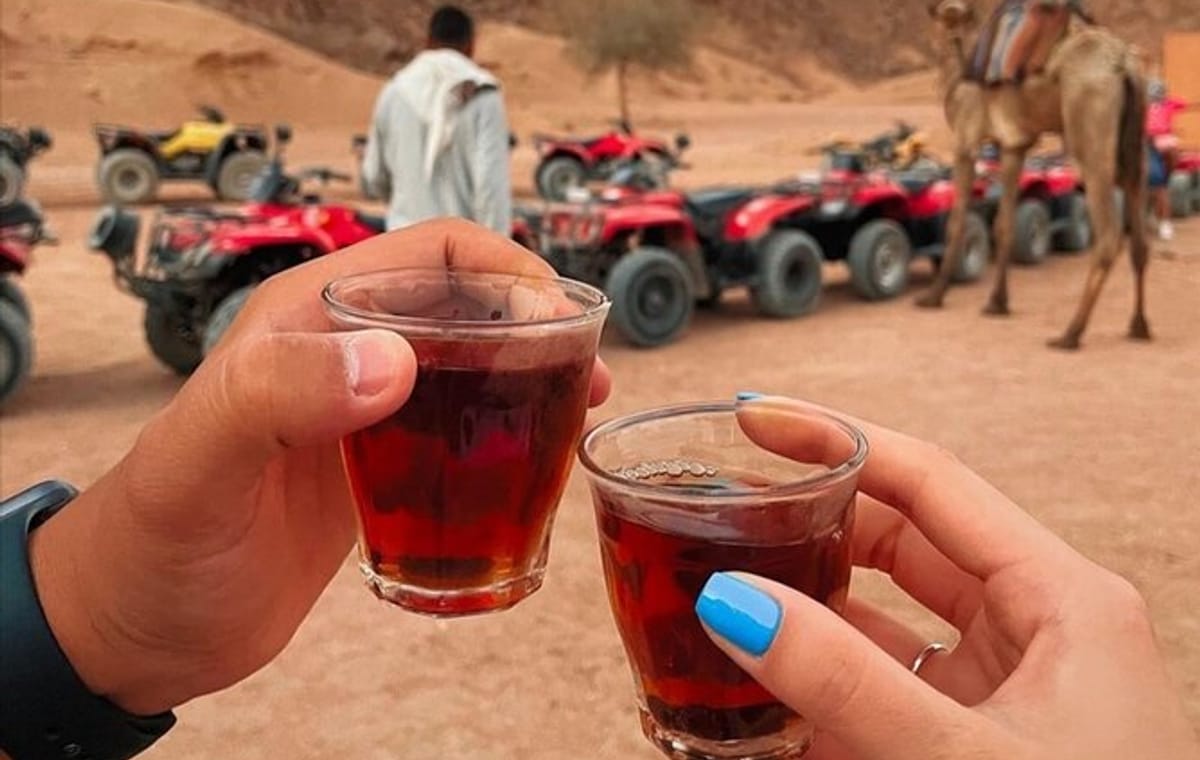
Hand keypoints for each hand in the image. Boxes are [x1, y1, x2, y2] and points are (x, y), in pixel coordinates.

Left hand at [28, 219, 611, 715]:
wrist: (138, 625)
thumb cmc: (155, 538)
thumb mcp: (205, 457)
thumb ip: (280, 394)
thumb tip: (396, 364)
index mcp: (311, 316)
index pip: (434, 254)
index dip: (509, 270)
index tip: (561, 319)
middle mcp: (345, 350)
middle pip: (468, 307)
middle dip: (536, 326)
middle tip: (586, 374)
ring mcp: (364, 412)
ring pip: (470, 369)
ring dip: (529, 380)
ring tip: (579, 410)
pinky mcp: (377, 470)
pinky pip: (457, 435)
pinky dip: (504, 440)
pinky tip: (531, 469)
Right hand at [696, 396, 1198, 759]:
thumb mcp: (961, 758)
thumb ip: (846, 683)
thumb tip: (734, 601)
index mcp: (1063, 598)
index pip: (929, 482)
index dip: (836, 439)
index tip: (752, 419)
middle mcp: (1036, 627)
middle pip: (900, 538)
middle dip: (812, 521)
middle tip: (726, 512)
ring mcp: (1004, 685)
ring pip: (886, 614)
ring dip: (810, 607)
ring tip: (728, 594)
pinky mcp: (972, 734)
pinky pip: (885, 685)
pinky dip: (824, 681)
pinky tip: (762, 690)